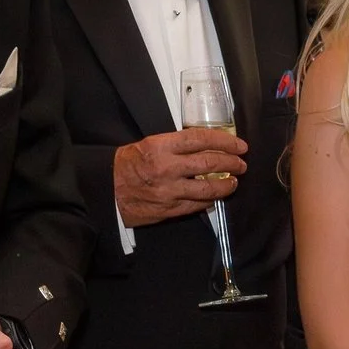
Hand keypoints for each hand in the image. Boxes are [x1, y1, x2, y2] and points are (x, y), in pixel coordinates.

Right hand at [113, 130, 246, 227]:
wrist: (107, 190)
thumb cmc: (128, 164)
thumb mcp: (148, 144)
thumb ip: (177, 144)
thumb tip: (207, 145)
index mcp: (161, 146)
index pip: (201, 139)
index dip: (225, 141)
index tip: (239, 144)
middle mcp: (167, 168)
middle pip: (209, 163)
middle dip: (232, 163)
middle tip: (241, 163)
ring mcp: (169, 191)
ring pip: (208, 189)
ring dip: (226, 185)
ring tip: (234, 181)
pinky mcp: (169, 210)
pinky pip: (197, 205)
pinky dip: (210, 200)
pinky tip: (216, 196)